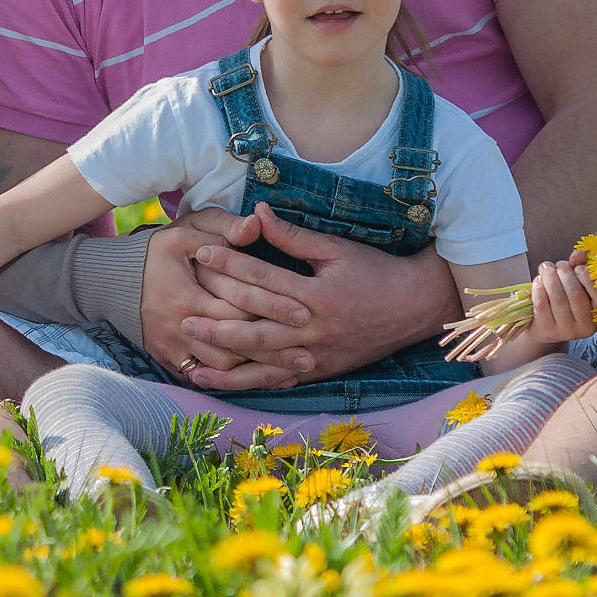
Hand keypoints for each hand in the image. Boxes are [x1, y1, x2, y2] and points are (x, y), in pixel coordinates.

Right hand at [138, 209, 310, 389]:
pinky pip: (206, 378)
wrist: (110, 283)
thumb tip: (257, 225)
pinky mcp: (170, 360)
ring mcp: (174, 347)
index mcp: (188, 293)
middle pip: (236, 343)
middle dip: (274, 349)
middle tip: (309, 354)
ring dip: (257, 371)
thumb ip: (224, 228)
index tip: (305, 312)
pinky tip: (261, 380)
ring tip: (291, 371)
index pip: (238, 304)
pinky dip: (234, 382)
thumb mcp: (186, 231)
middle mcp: (181, 326)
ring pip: (223, 368)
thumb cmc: (156, 253)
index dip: (272, 308)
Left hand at [180, 203, 459, 386]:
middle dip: (216, 323)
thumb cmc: (375, 271)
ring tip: (191, 361)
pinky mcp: (320, 370)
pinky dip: (251, 384)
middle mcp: (313, 329)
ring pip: (264, 362)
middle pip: (256, 326)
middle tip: (181, 316)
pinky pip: (281, 381)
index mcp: (316, 294)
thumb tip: (256, 211)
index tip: (200, 254)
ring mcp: (317, 355)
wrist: (415, 307)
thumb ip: (293, 235)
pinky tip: (225, 385)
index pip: (263, 277)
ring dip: (226, 364)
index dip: (229, 264)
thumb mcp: (336, 248)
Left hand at [528, 251, 596, 343]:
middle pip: (575, 294)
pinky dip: (538, 288)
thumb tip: (578, 254)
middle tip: (557, 265)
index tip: (577, 267)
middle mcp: (586, 327)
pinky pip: (542, 305)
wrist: (545, 327)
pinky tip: (538, 280)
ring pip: (557, 298)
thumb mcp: (577, 284)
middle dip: (564, 273)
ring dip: (550, 277)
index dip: (587, 277)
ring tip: (545, 268)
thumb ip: (580, 267)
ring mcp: (566, 331)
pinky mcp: (547, 331)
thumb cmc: (566, 301)